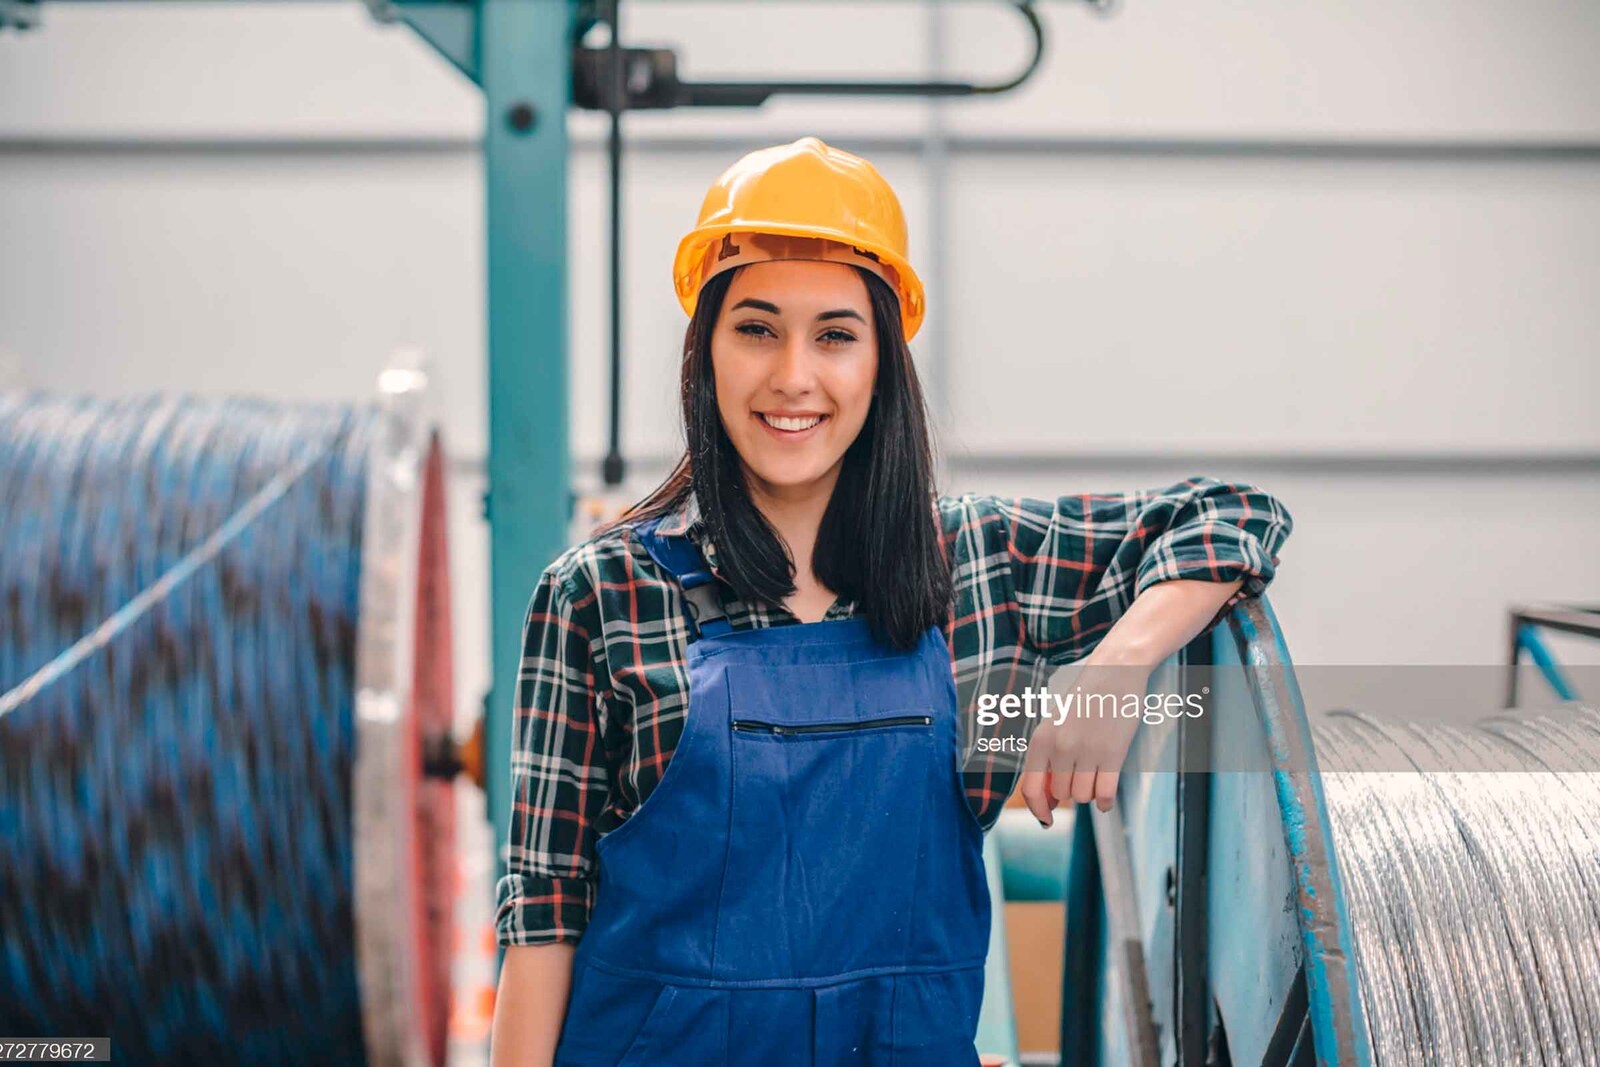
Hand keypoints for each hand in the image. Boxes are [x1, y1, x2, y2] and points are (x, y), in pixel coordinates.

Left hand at [1018, 656, 1152, 824]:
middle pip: (1062, 795)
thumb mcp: (1057, 725)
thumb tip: (1051, 799)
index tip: (1047, 821)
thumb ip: (1050, 758)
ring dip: (1091, 793)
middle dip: (1072, 791)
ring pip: (1083, 797)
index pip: (1031, 789)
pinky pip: (1106, 794)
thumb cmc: (1085, 699)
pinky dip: (1107, 802)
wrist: (1116, 672)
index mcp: (1040, 739)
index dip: (1038, 810)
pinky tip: (1108, 796)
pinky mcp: (1113, 753)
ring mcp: (1086, 751)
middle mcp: (1060, 747)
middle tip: (1083, 774)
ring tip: (1097, 775)